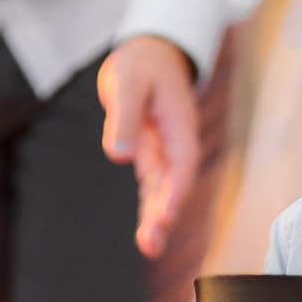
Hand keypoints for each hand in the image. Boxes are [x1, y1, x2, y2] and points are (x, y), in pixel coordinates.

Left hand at [97, 34, 199, 259]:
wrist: (151, 53)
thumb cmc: (141, 63)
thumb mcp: (128, 82)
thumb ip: (124, 117)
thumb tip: (118, 155)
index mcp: (180, 126)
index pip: (182, 166)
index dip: (174, 194)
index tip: (163, 219)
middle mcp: (177, 143)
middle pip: (174, 185)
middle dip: (164, 216)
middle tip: (150, 246)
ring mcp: (165, 150)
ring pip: (163, 189)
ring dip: (157, 217)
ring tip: (149, 248)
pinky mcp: (151, 152)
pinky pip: (153, 184)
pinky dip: (150, 204)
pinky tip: (146, 230)